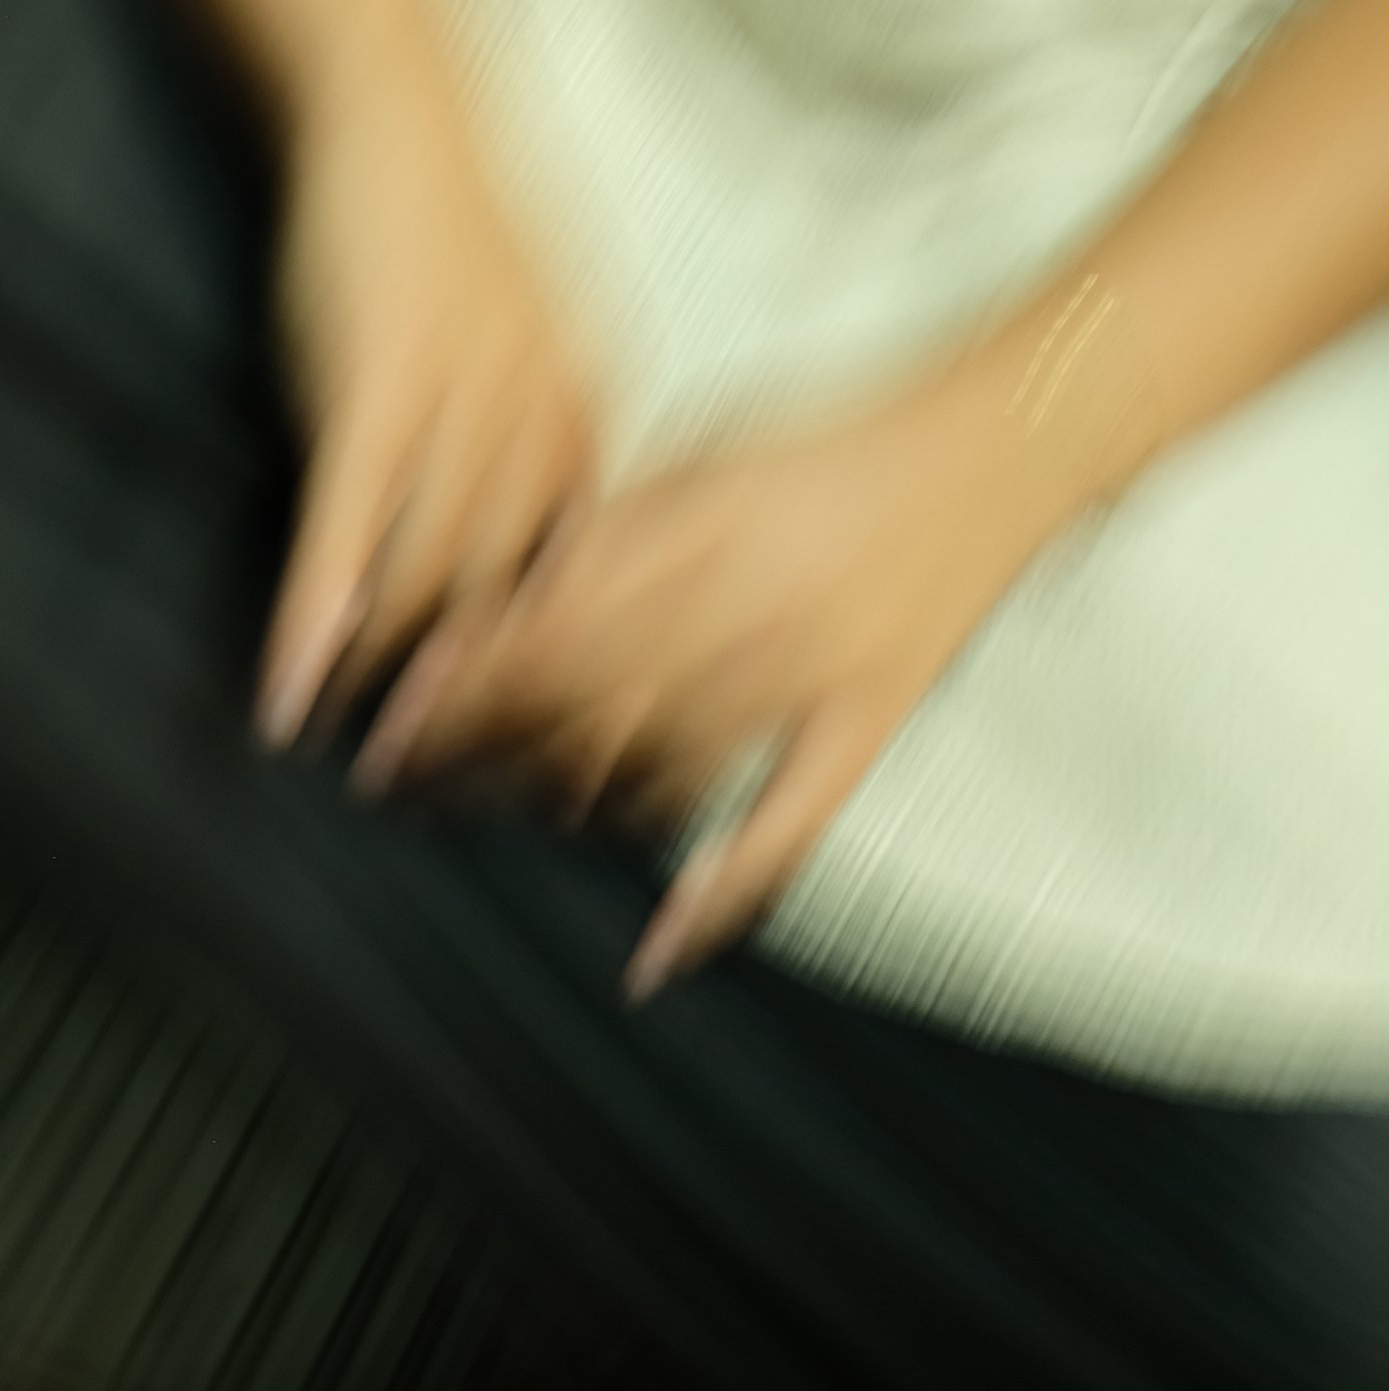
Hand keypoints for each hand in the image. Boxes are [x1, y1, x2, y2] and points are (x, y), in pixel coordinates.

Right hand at [258, 16, 597, 748]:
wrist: (396, 106)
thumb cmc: (449, 216)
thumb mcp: (530, 328)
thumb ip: (539, 427)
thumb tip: (537, 520)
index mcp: (586, 413)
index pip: (584, 579)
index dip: (564, 676)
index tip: (546, 761)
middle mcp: (538, 425)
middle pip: (515, 604)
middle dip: (487, 714)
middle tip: (448, 801)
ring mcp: (458, 412)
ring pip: (432, 581)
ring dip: (395, 689)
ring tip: (361, 774)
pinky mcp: (372, 391)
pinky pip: (348, 531)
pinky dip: (314, 619)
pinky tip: (290, 691)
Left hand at [355, 360, 1058, 991]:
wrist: (994, 444)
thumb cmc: (841, 438)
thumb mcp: (702, 447)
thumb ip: (614, 523)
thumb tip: (519, 582)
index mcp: (690, 528)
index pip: (544, 618)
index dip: (462, 677)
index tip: (396, 713)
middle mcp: (736, 605)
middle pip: (578, 702)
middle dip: (477, 749)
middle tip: (404, 785)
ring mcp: (803, 676)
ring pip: (658, 768)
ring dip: (564, 806)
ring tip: (494, 824)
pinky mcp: (864, 726)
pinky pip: (787, 827)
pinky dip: (720, 895)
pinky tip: (658, 952)